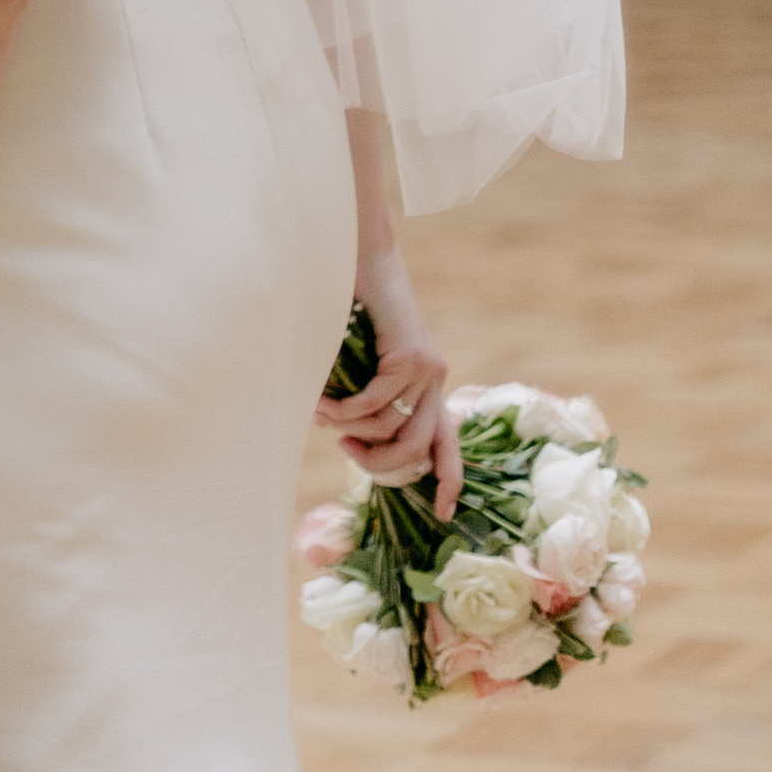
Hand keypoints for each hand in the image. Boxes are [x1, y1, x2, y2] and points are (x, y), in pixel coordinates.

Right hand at [316, 259, 461, 516]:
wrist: (365, 258)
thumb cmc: (356, 309)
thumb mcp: (366, 363)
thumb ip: (369, 396)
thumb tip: (352, 437)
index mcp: (429, 387)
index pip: (449, 444)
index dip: (449, 481)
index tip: (443, 514)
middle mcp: (436, 382)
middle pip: (417, 451)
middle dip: (378, 465)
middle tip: (345, 451)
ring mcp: (426, 370)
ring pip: (394, 430)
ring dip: (352, 433)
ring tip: (321, 416)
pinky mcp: (410, 358)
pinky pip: (375, 403)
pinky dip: (345, 410)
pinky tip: (323, 402)